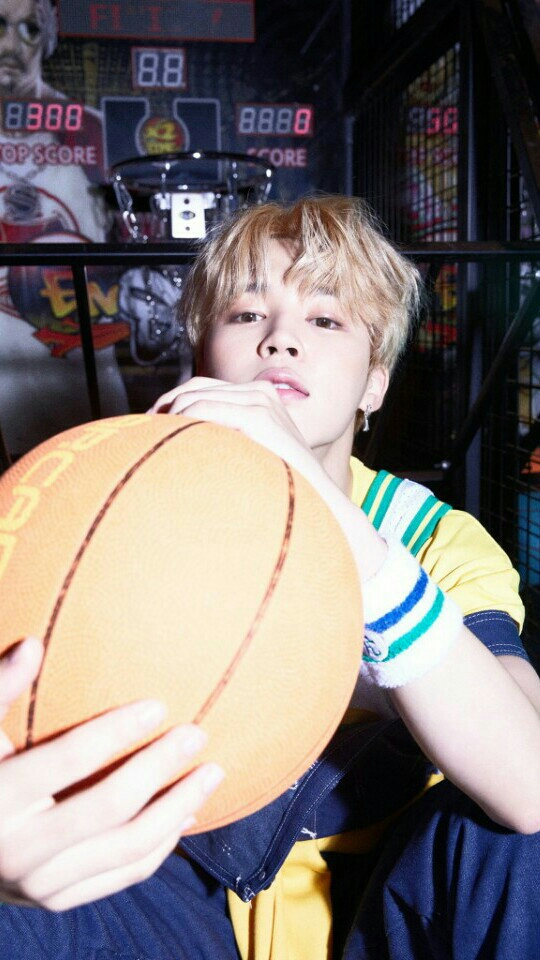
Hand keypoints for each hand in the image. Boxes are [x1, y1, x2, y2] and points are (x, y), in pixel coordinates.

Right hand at [0, 638, 223, 911]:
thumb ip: (0, 691)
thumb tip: (34, 646)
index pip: (68, 761)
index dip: (116, 731)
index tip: (159, 705)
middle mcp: (16, 850)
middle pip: (110, 806)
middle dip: (160, 766)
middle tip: (197, 732)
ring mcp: (40, 884)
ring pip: (128, 848)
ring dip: (178, 808)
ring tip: (213, 772)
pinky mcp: (58, 900)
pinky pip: (123, 874)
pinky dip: (163, 844)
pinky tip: (188, 811)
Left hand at [148, 376, 319, 483]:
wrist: (317, 500)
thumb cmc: (282, 485)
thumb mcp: (250, 453)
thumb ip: (226, 437)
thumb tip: (184, 438)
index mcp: (259, 396)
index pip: (202, 385)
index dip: (172, 400)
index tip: (152, 424)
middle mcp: (261, 391)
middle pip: (194, 386)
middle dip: (165, 406)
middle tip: (144, 430)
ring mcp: (262, 401)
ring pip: (194, 397)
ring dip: (171, 418)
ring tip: (157, 440)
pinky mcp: (259, 416)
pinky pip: (204, 410)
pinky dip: (184, 423)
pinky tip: (176, 443)